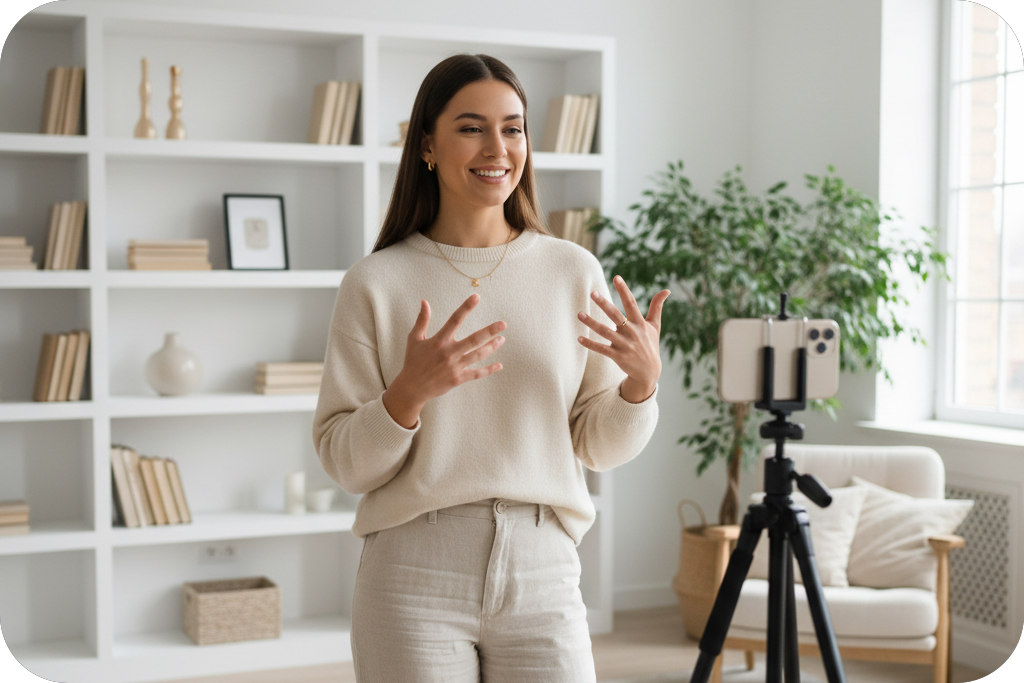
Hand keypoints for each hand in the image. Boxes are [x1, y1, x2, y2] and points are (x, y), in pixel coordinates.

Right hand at [384, 294, 505, 426]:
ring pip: (478, 355)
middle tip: (503, 324)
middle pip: (474, 339)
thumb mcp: (414, 338)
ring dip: (492, 347)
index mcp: (439, 341)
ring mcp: (455, 367)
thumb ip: (422, 320)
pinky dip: (489, 370)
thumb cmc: (413, 361)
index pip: (455, 319)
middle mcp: (449, 353)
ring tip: (502, 339)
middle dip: (490, 331)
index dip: (466, 307)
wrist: (412, 388)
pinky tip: (499, 365)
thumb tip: (424, 301)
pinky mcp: (458, 379)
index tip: (476, 297)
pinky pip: (477, 373)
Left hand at [577, 275, 669, 402]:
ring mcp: (624, 345)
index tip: (616, 277)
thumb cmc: (650, 345)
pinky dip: (590, 344)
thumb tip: (667, 290)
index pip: (631, 303)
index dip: (624, 290)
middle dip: (604, 304)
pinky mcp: (617, 356)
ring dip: (591, 323)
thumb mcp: (655, 326)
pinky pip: (601, 349)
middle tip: (593, 293)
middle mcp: (631, 332)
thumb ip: (657, 307)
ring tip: (579, 314)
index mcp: (640, 323)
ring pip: (605, 332)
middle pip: (616, 315)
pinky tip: (579, 338)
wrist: (649, 372)